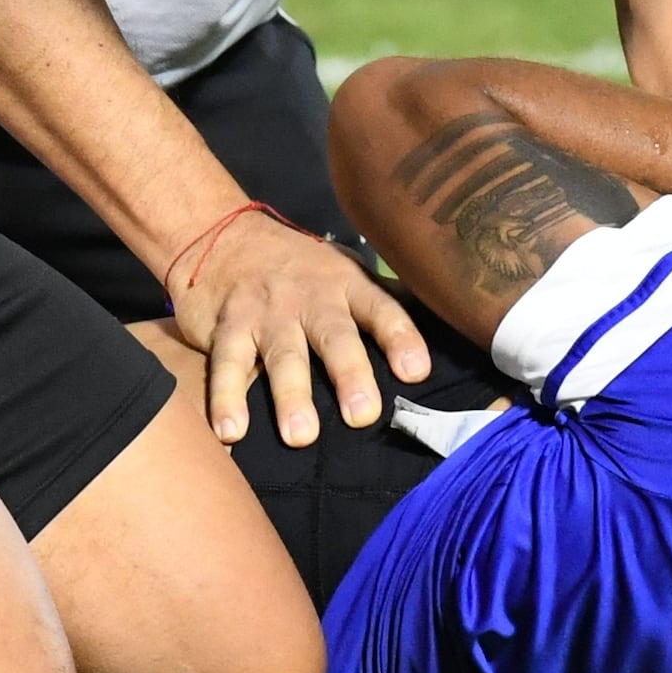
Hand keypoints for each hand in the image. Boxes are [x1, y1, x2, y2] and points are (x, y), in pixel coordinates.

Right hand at [169, 212, 431, 444]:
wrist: (221, 235)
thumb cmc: (299, 265)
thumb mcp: (345, 271)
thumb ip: (386, 299)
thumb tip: (450, 319)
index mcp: (347, 285)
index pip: (380, 310)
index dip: (399, 338)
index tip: (416, 372)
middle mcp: (309, 298)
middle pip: (333, 336)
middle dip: (349, 373)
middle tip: (362, 415)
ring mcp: (266, 313)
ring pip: (281, 355)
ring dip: (290, 396)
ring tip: (301, 437)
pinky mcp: (225, 329)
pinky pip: (225, 366)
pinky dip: (224, 400)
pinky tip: (229, 432)